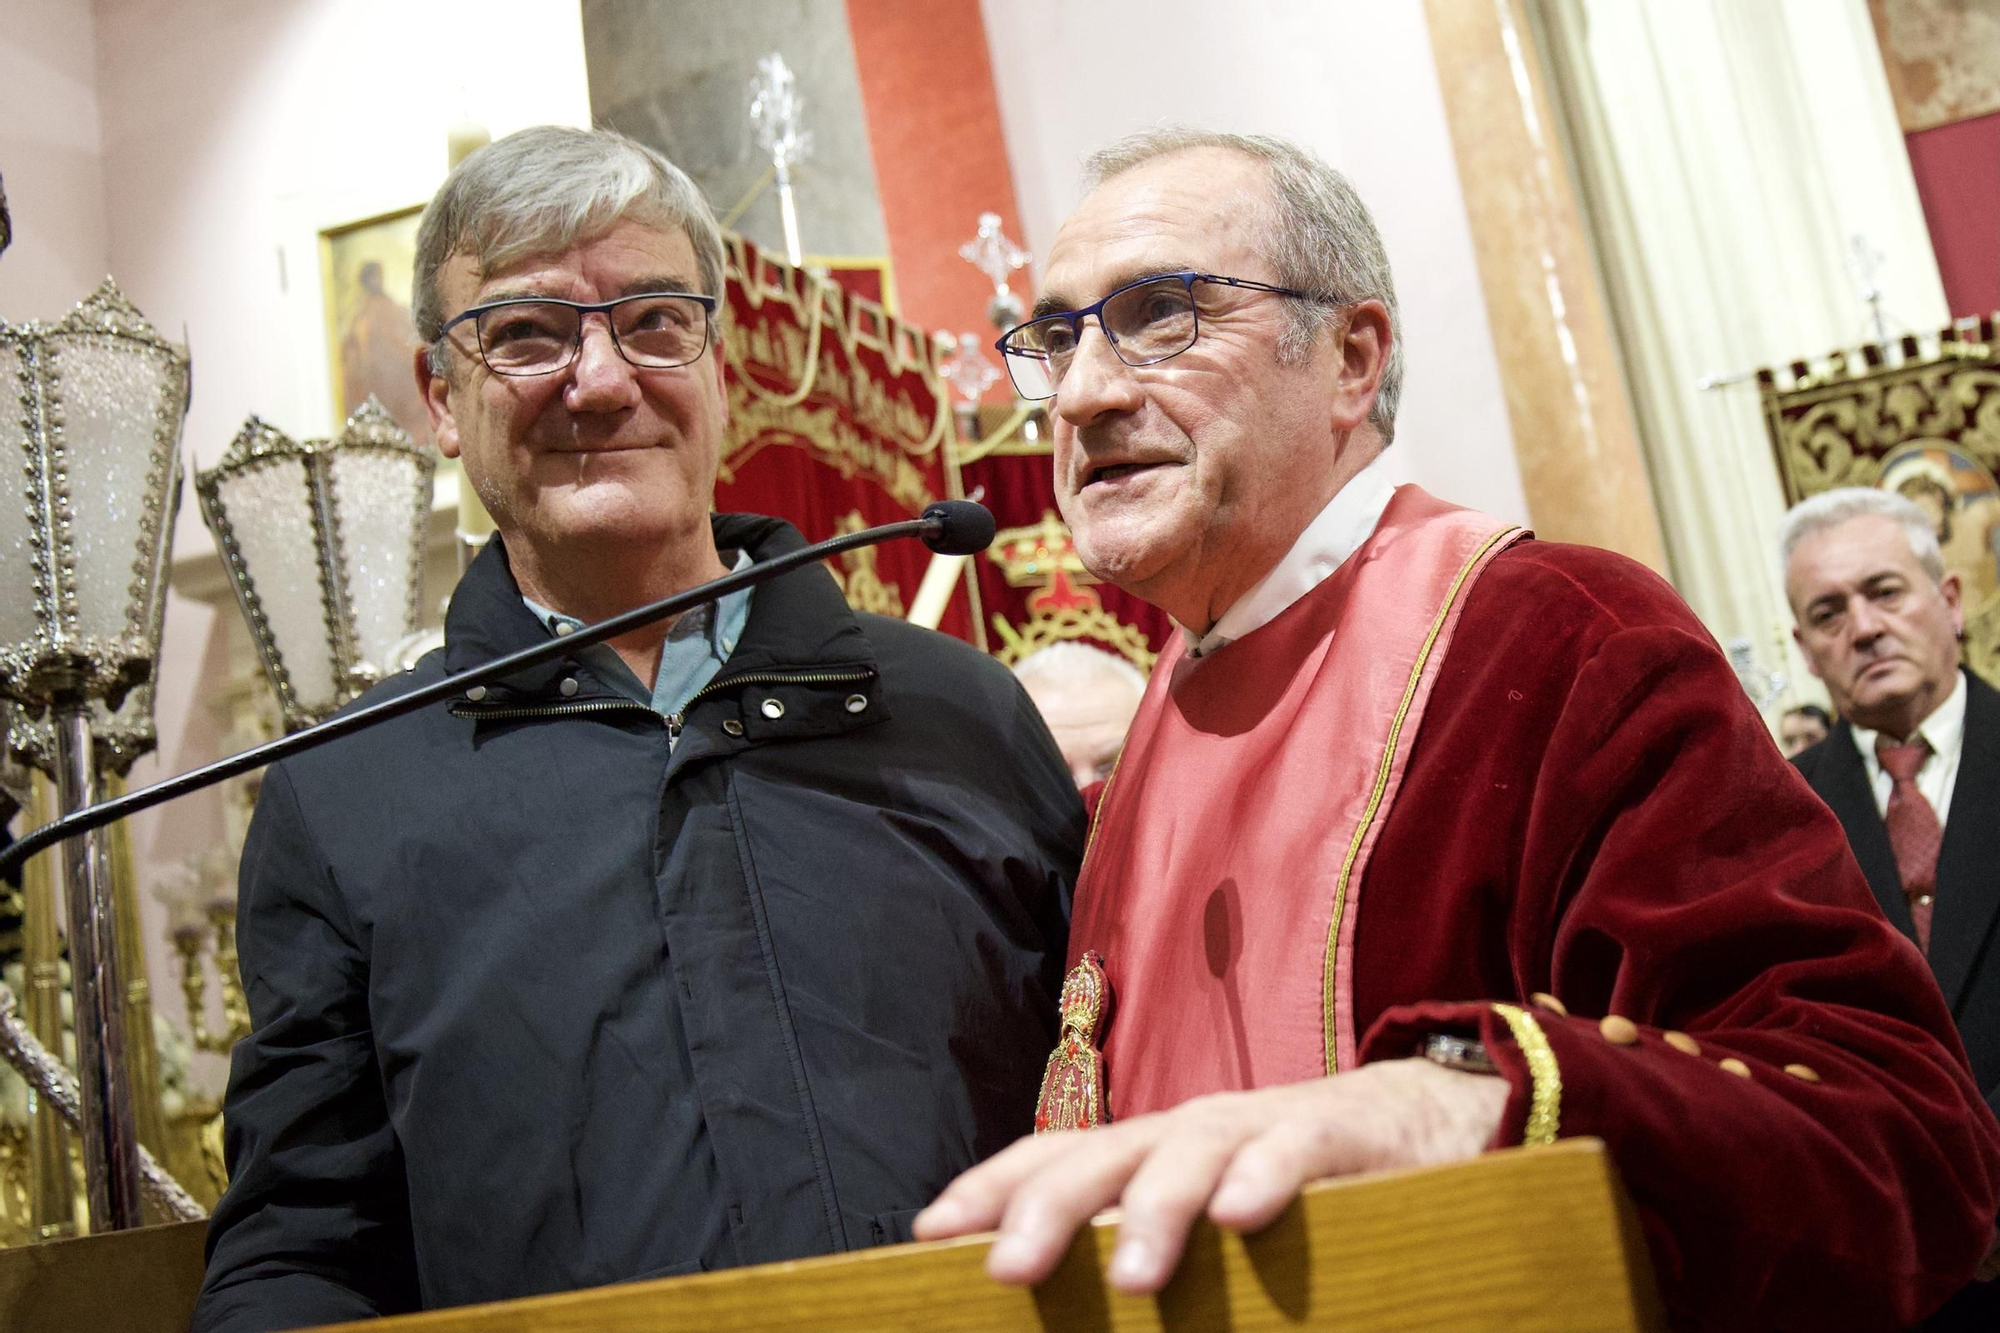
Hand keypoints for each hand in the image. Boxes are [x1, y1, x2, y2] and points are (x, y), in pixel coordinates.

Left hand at [912, 1058, 1506, 1292]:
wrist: (1415, 1114)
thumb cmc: (1292, 1184)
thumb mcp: (1205, 1219)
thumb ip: (1147, 1257)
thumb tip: (1084, 1311)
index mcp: (1146, 1154)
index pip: (1053, 1160)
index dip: (990, 1189)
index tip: (926, 1236)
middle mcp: (1184, 1132)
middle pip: (1099, 1158)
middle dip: (1043, 1209)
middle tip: (1003, 1271)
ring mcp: (1254, 1128)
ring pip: (1187, 1154)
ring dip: (1155, 1212)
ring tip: (1134, 1280)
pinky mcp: (1333, 1133)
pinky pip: (1292, 1153)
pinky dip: (1265, 1179)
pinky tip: (1241, 1218)